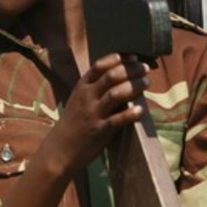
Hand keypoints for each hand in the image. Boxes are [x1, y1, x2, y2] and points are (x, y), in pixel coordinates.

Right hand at [43, 54, 149, 175]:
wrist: (60, 149)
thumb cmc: (74, 122)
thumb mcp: (79, 99)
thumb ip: (95, 87)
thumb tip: (121, 75)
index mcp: (82, 86)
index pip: (100, 66)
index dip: (118, 59)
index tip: (133, 57)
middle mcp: (87, 97)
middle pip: (111, 76)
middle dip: (131, 69)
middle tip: (145, 68)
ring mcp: (93, 113)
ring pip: (116, 94)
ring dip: (134, 86)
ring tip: (146, 83)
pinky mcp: (99, 130)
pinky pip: (117, 120)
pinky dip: (130, 114)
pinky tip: (141, 110)